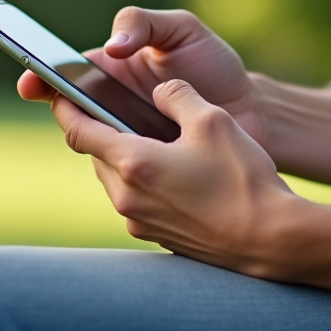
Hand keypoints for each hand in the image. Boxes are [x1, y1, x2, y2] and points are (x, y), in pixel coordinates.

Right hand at [18, 7, 267, 148]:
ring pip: (95, 150)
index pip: (64, 76)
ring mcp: (127, 144)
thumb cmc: (216, 66)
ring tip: (125, 133)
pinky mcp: (145, 173)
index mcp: (110, 73)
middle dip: (68, 115)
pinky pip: (123, 177)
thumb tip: (112, 45)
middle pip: (73, 117)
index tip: (32, 82)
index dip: (40, 79)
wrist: (255, 112)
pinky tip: (145, 160)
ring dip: (100, 145)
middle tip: (79, 110)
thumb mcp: (183, 30)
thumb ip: (144, 23)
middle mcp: (110, 110)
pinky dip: (126, 170)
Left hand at [51, 78, 298, 271]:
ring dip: (126, 158)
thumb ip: (177, 95)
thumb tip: (159, 90)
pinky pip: (136, 201)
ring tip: (159, 143)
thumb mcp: (213, 120)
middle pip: (96, 155)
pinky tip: (178, 175)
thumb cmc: (244, 179)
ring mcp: (139, 222)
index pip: (77, 130)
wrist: (272, 239)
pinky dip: (145, 182)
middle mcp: (126, 197)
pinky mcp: (156, 238)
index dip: (64, 107)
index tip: (59, 92)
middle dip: (103, 131)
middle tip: (122, 112)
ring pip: (116, 179)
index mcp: (133, 163)